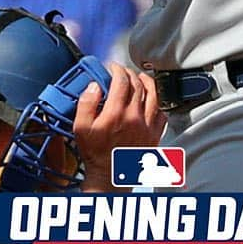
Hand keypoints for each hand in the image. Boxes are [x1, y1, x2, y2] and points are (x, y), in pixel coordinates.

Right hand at [74, 64, 164, 192]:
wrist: (110, 176)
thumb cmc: (94, 153)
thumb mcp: (80, 127)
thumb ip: (86, 103)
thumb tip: (95, 85)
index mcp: (116, 114)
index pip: (122, 81)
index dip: (117, 69)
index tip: (111, 67)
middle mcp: (135, 118)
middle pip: (138, 85)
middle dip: (129, 73)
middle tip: (122, 72)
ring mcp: (148, 127)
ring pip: (154, 96)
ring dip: (147, 82)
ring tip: (140, 78)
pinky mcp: (155, 136)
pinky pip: (162, 114)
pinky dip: (157, 103)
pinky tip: (150, 100)